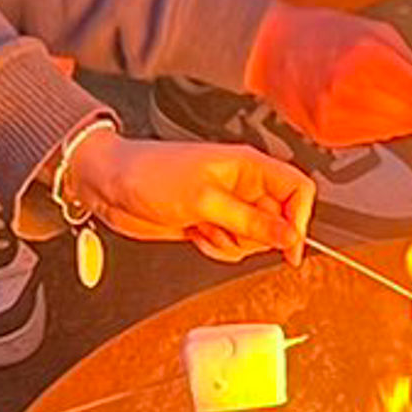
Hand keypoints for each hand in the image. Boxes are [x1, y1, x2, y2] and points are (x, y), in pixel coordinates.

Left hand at [65, 125, 313, 261]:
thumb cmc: (150, 174)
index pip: (297, 189)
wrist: (110, 185)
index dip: (300, 218)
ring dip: (231, 242)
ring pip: (253, 238)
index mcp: (248, 165)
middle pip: (278, 219)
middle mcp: (242, 184)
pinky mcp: (209, 223)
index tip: (290, 244)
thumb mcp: (206, 200)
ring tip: (203, 225)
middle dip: (255, 234)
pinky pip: (230, 246)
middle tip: (227, 226)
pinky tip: (194, 232)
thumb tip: (290, 237)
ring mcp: (226, 205)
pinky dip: (215, 247)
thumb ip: (252, 221)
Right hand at [244, 2, 411, 146]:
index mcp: (365, 62)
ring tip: (391, 92)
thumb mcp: (377, 33)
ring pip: (397, 132)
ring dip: (409, 118)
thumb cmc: (321, 33)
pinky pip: (374, 138)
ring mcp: (336, 120)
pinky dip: (383, 125)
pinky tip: (371, 104)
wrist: (272, 49)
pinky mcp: (328, 137)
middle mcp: (350, 95)